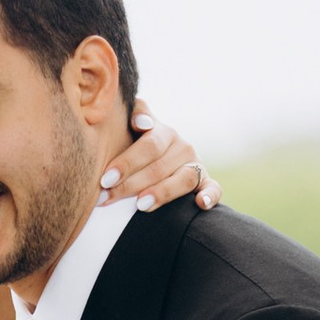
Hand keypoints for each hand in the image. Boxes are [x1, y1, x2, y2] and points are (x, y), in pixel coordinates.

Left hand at [105, 107, 219, 216]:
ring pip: (184, 179)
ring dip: (163, 192)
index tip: (105, 179)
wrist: (158, 159)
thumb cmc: (136, 145)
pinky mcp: (206, 182)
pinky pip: (214, 188)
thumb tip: (140, 122)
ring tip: (141, 205)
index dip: (127, 163)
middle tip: (108, 197)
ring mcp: (196, 165)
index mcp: (164, 133)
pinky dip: (210, 196)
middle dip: (132, 184)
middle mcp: (183, 147)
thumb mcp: (131, 127)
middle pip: (160, 167)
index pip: (148, 146)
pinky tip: (200, 203)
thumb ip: (134, 114)